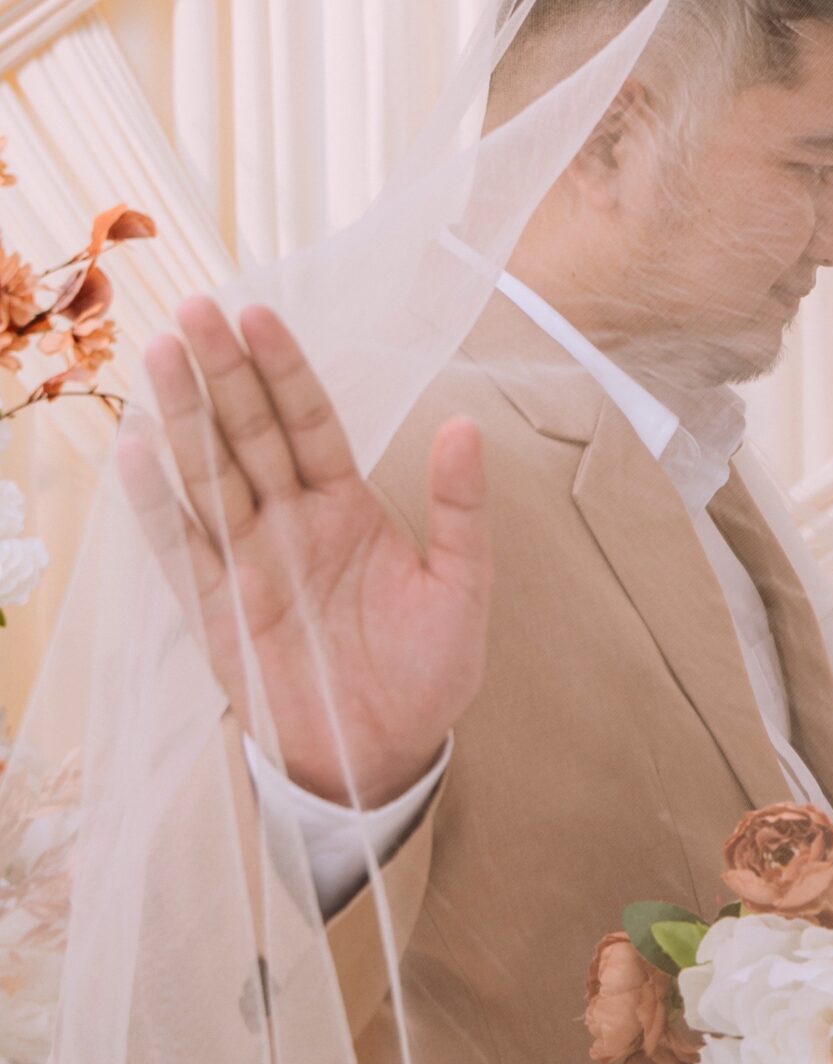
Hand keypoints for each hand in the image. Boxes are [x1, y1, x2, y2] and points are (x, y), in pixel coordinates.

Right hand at [120, 298, 489, 807]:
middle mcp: (290, 522)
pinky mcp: (218, 610)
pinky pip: (183, 549)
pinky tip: (134, 452)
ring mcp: (249, 562)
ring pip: (211, 475)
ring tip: (161, 358)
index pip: (311, 421)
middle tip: (195, 309)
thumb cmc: (428, 670)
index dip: (286, 370)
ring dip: (185, 417)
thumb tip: (467, 425)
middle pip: (251, 432)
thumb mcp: (462, 587)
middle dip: (224, 371)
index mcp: (346, 505)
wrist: (385, 754)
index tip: (261, 315)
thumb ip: (460, 509)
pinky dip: (159, 505)